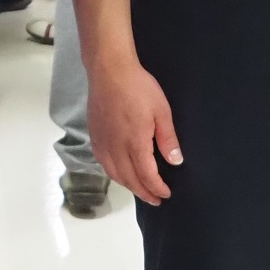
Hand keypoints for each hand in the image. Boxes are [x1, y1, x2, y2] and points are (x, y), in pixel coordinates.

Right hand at [86, 54, 181, 205]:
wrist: (109, 70)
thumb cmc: (138, 87)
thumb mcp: (161, 111)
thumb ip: (168, 139)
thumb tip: (175, 162)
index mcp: (135, 143)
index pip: (147, 175)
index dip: (157, 188)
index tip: (166, 194)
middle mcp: (116, 147)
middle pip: (129, 179)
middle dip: (143, 192)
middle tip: (156, 199)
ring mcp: (102, 142)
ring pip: (113, 173)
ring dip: (128, 185)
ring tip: (139, 189)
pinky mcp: (94, 135)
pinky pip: (102, 162)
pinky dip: (113, 173)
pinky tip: (119, 172)